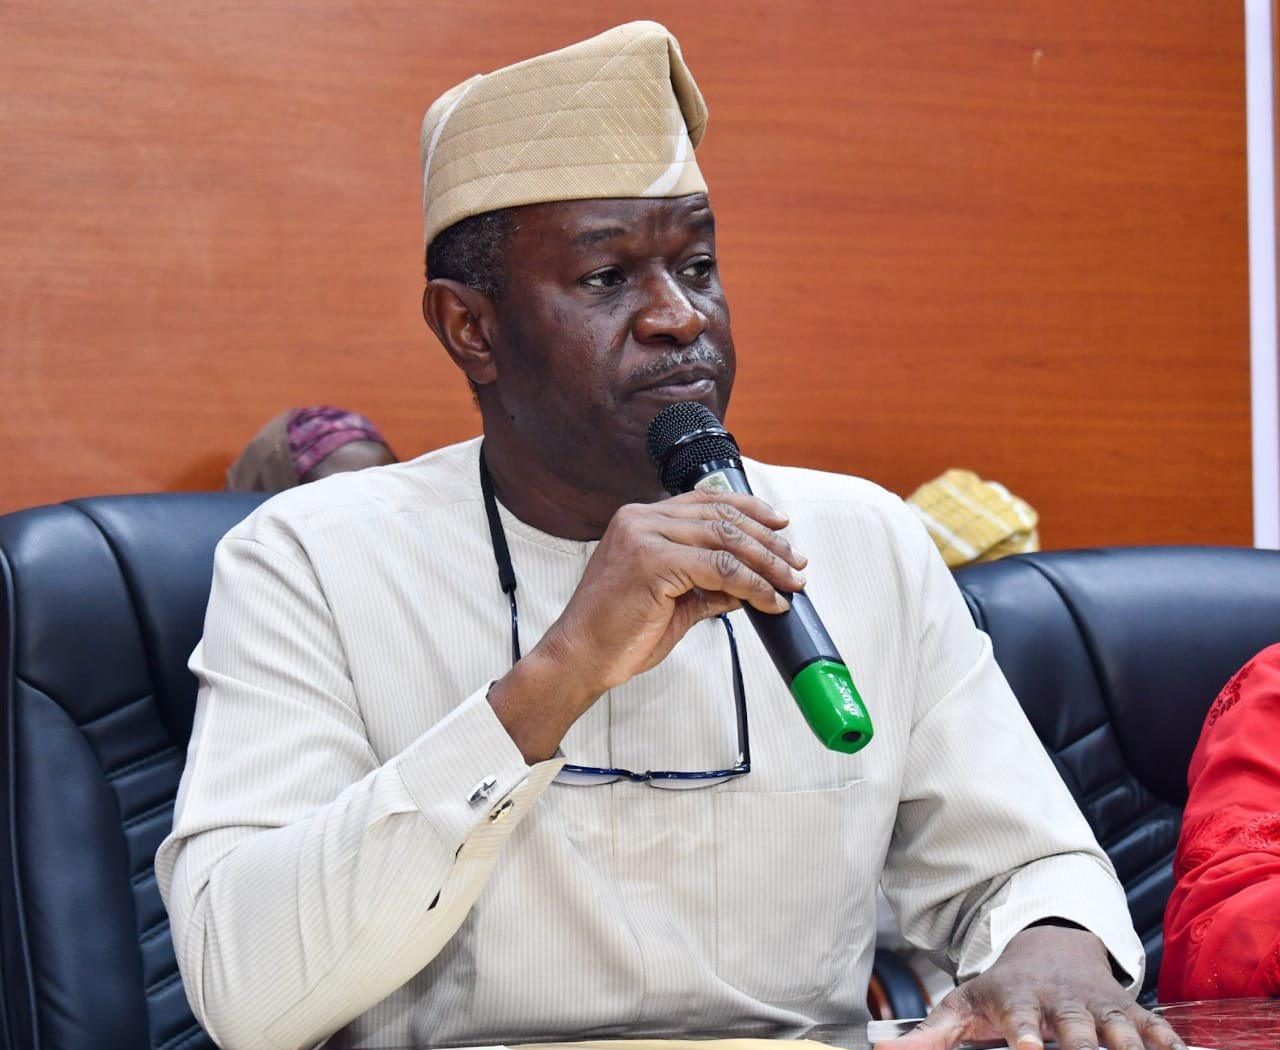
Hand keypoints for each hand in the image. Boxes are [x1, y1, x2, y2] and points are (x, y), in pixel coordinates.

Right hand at [489, 489, 805, 760]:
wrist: (580, 658)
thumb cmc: (617, 632)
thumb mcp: (673, 601)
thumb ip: (708, 586)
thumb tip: (748, 584)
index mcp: (641, 520)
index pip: (706, 501)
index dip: (750, 510)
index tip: (780, 526)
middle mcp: (641, 519)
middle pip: (722, 518)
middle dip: (768, 541)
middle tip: (796, 563)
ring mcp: (644, 537)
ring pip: (726, 540)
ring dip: (767, 563)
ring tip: (791, 583)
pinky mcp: (652, 562)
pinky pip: (719, 569)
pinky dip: (752, 585)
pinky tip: (768, 601)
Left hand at [880, 926, 1185, 1049]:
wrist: (1049, 949)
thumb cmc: (1003, 990)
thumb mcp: (963, 1004)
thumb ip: (929, 1034)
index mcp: (1019, 1001)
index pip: (1021, 1018)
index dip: (1025, 1033)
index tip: (1028, 1047)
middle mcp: (1062, 1004)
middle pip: (1077, 1028)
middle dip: (1085, 1047)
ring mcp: (1099, 1008)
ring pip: (1119, 1029)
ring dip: (1128, 1045)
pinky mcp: (1130, 1013)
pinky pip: (1155, 1029)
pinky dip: (1167, 1041)